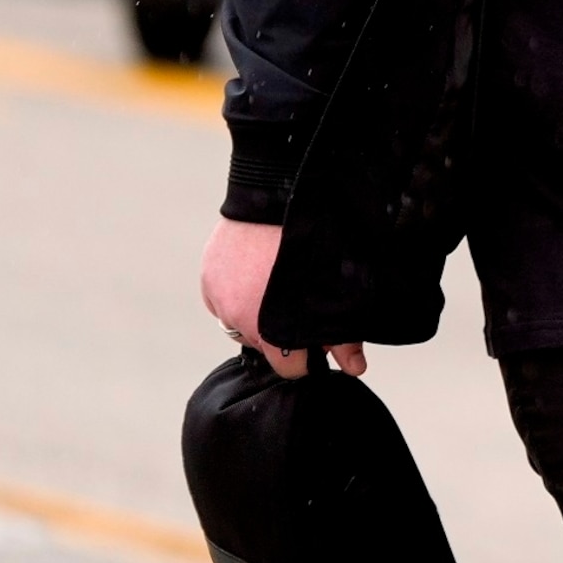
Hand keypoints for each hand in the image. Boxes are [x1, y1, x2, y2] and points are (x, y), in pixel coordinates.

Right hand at [201, 219, 364, 379]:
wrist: (278, 193)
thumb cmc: (316, 240)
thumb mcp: (336, 289)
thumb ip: (343, 334)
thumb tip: (354, 369)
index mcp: (270, 329)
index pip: (287, 368)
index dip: (305, 359)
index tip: (315, 346)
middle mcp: (238, 320)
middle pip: (264, 343)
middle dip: (282, 331)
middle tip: (299, 302)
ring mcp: (218, 299)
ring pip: (241, 322)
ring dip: (257, 311)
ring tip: (278, 281)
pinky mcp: (208, 279)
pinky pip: (222, 299)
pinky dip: (238, 292)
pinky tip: (259, 271)